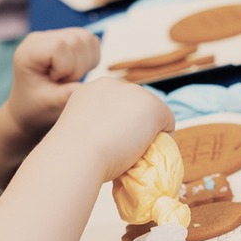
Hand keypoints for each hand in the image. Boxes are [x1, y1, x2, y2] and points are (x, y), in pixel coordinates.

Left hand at [3, 27, 99, 141]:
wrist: (31, 104)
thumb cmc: (36, 105)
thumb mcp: (49, 104)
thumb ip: (67, 95)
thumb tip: (89, 87)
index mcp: (30, 51)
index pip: (58, 46)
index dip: (65, 66)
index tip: (55, 81)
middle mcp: (41, 38)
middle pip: (76, 40)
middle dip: (77, 67)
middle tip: (63, 82)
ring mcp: (55, 35)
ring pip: (86, 38)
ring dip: (85, 62)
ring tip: (68, 77)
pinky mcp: (67, 37)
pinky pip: (90, 41)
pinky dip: (90, 58)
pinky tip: (75, 70)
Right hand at [46, 77, 174, 182]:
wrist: (77, 155)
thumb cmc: (73, 153)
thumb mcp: (79, 131)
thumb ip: (95, 126)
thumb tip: (112, 140)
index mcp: (92, 89)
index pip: (117, 104)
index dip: (120, 124)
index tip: (115, 142)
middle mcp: (113, 85)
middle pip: (136, 105)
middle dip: (136, 125)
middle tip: (128, 149)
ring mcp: (135, 93)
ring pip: (152, 113)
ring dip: (148, 131)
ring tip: (136, 152)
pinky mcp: (153, 107)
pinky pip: (168, 123)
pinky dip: (164, 138)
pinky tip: (149, 150)